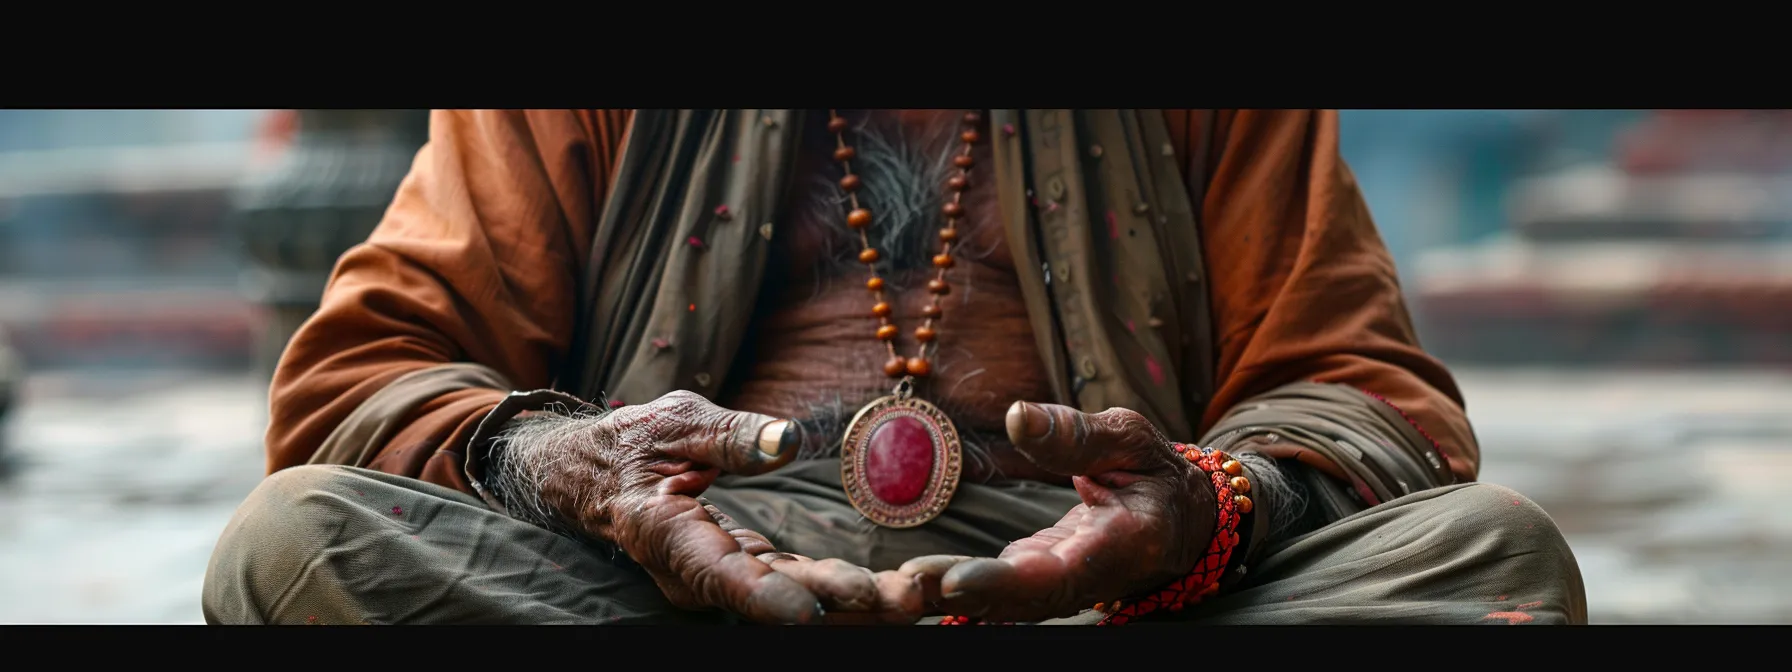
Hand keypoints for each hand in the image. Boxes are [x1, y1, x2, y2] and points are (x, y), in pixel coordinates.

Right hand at [534, 390, 885, 623]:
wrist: (599, 476)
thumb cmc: (636, 442)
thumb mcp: (677, 421)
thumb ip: (733, 435)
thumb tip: (790, 439)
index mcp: (663, 531)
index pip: (717, 571)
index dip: (766, 595)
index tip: (812, 610)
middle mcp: (692, 571)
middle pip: (771, 597)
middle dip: (839, 604)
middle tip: (904, 600)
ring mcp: (721, 579)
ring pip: (792, 600)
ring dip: (854, 605)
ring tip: (914, 600)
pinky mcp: (746, 573)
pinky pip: (797, 587)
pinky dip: (843, 592)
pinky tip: (892, 592)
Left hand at [898, 402, 1216, 621]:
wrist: (1180, 519)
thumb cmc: (1156, 472)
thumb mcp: (1130, 437)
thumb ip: (1076, 434)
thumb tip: (1017, 415)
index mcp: (1125, 543)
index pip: (1060, 572)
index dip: (1006, 582)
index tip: (957, 582)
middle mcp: (1091, 578)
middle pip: (1024, 599)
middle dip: (965, 595)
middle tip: (909, 584)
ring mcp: (1062, 585)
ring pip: (1006, 603)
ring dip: (951, 596)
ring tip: (897, 587)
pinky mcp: (1039, 580)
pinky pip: (997, 591)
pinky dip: (955, 588)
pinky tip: (913, 583)